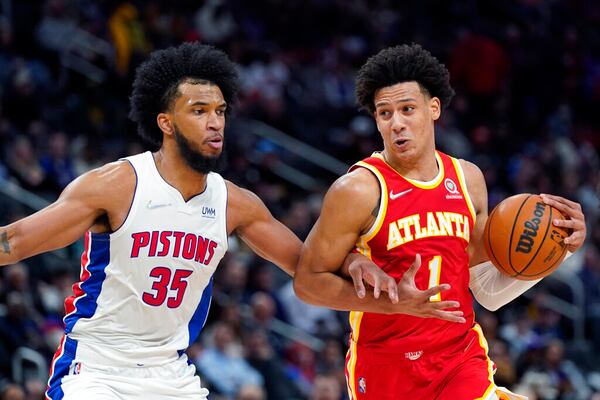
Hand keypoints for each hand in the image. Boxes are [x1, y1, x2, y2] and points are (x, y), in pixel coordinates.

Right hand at [347, 253, 464, 322]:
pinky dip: (449, 317)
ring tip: (463, 317)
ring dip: (452, 316)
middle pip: (437, 306)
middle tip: (457, 303)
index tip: (448, 286)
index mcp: (417, 296)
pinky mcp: (426, 315)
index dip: (439, 288)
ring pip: (440, 315)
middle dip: (447, 305)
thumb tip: (418, 255)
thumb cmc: (401, 289)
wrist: (393, 306)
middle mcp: (422, 305)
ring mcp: (424, 312)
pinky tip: (459, 316)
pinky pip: (440, 316)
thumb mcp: (406, 278)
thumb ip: (414, 267)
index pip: (430, 292)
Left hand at [347, 254, 398, 302]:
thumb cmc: (357, 266)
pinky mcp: (384, 282)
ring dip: (395, 292)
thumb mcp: (354, 271)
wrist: (363, 262)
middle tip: (393, 298)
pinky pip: (391, 288)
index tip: (376, 297)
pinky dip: (394, 293)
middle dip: (392, 289)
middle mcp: (381, 275)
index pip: (378, 279)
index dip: (378, 288)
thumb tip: (361, 297)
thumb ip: (358, 284)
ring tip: (395, 302)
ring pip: (392, 285)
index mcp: (374, 271)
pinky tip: (394, 302)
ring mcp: (384, 278)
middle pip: (390, 281)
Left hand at [540, 194, 585, 252]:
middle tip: (544, 201)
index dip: (552, 197)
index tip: (541, 196)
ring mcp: (580, 225)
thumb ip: (552, 211)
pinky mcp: (580, 236)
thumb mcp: (562, 216)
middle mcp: (579, 215)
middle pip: (565, 208)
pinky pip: (574, 237)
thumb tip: (530, 206)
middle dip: (555, 204)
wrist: (579, 239)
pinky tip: (564, 240)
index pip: (562, 200)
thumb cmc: (566, 225)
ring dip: (563, 222)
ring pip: (571, 223)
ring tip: (554, 222)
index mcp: (574, 208)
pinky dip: (569, 239)